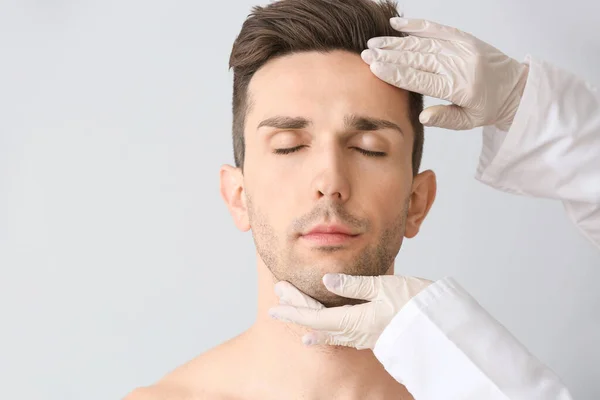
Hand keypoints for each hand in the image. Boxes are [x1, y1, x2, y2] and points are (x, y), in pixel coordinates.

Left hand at [269, 274, 431, 349]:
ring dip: (307, 320)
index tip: (277, 300)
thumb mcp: (383, 287)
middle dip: (295, 312)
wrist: (438, 326)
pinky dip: (324, 330)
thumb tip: (326, 281)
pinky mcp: (371, 336)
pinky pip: (340, 335)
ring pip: (326, 330)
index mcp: (353, 319)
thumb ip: (353, 285)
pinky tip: (320, 332)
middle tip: (276, 304)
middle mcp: (354, 332)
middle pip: (316, 323)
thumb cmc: (414, 302)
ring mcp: (362, 336)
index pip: (314, 314)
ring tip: (293, 315)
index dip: (294, 308)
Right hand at [361, 17, 529, 130]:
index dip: (395, 73)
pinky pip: (437, 29)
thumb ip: (445, 119)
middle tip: (365, 53)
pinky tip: (397, 24)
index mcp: (459, 88)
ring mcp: (461, 48)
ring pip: (422, 43)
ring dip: (395, 42)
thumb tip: (422, 116)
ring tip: (373, 43)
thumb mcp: (468, 121)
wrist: (516, 87)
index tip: (374, 67)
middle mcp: (459, 65)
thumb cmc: (488, 108)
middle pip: (417, 58)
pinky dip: (416, 25)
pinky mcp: (463, 38)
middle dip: (388, 55)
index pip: (420, 79)